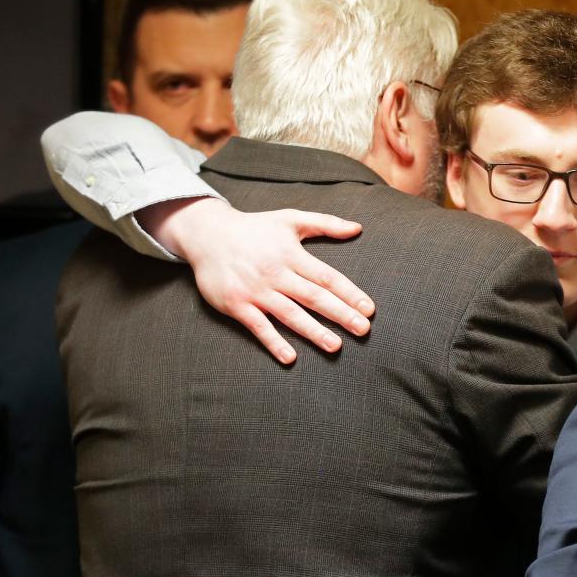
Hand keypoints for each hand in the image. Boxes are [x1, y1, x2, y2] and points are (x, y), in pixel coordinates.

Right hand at [136, 197, 374, 363]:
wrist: (207, 234)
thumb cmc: (254, 228)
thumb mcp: (290, 219)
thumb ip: (326, 223)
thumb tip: (358, 228)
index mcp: (292, 254)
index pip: (327, 277)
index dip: (350, 293)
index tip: (369, 309)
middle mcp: (276, 273)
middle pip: (313, 297)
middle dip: (340, 314)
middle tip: (363, 329)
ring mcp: (256, 291)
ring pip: (290, 314)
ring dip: (313, 331)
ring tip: (336, 346)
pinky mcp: (237, 305)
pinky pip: (258, 326)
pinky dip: (274, 342)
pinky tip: (290, 357)